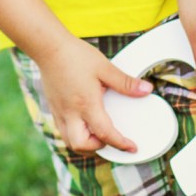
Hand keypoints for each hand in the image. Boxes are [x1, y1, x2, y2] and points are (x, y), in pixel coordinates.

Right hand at [38, 37, 152, 153]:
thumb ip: (125, 83)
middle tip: (111, 139)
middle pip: (81, 145)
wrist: (49, 47)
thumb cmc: (75, 55)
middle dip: (98, 148)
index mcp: (86, 104)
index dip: (120, 144)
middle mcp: (71, 113)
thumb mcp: (104, 67)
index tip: (132, 147)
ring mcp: (59, 112)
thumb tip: (146, 90)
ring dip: (85, 143)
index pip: (105, 134)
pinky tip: (84, 123)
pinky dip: (75, 134)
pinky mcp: (53, 108)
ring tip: (98, 134)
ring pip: (70, 141)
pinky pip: (63, 130)